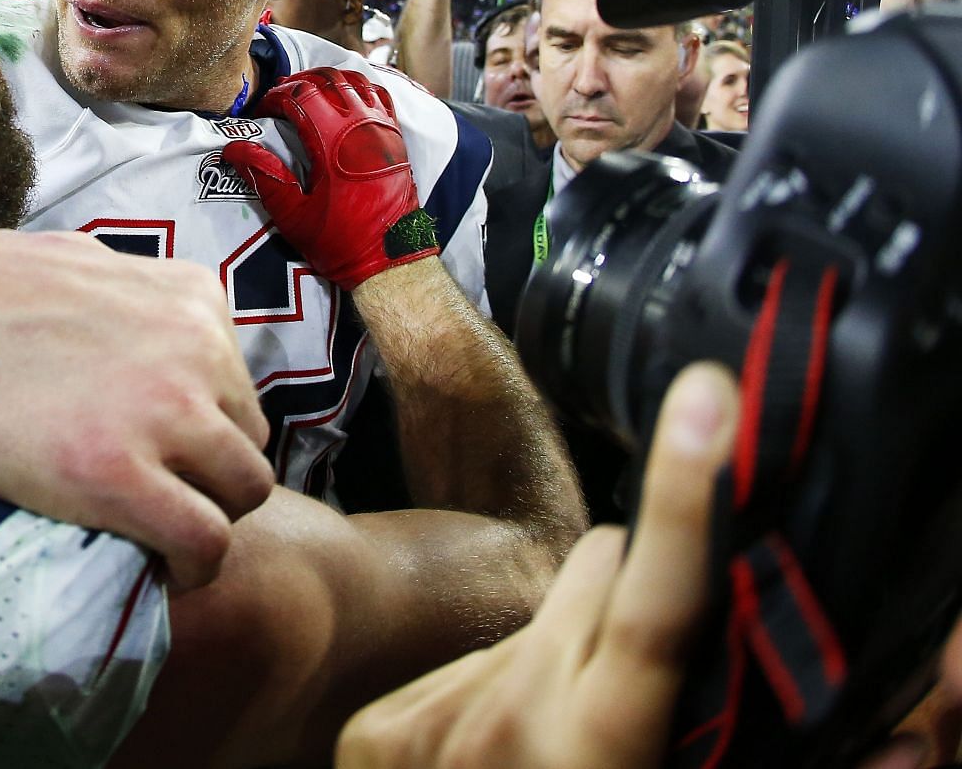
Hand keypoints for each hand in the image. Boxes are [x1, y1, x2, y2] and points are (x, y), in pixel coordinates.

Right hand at [0, 226, 274, 590]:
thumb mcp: (92, 266)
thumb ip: (143, 308)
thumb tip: (154, 346)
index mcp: (193, 299)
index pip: (238, 392)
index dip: (202, 436)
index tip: (158, 459)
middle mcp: (197, 349)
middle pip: (248, 445)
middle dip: (207, 479)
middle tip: (148, 499)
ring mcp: (164, 410)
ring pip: (242, 495)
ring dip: (204, 521)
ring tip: (149, 534)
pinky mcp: (118, 474)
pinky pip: (204, 541)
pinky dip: (191, 567)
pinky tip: (153, 566)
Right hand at [223, 68, 437, 288]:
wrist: (390, 262)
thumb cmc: (340, 241)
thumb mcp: (293, 216)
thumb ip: (264, 176)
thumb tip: (233, 148)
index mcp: (334, 141)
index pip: (298, 94)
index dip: (273, 97)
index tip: (261, 114)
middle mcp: (362, 126)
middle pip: (326, 78)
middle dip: (297, 82)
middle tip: (278, 100)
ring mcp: (383, 128)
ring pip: (354, 80)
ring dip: (327, 80)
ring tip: (307, 95)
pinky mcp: (396, 137)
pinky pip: (378, 94)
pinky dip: (357, 87)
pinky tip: (343, 99)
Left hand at [336, 362, 739, 768]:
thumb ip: (690, 717)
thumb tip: (750, 667)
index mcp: (602, 742)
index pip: (658, 600)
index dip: (687, 496)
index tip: (704, 397)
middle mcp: (516, 719)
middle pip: (590, 574)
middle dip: (617, 585)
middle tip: (626, 670)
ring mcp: (437, 721)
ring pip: (521, 629)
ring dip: (543, 661)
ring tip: (549, 746)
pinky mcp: (378, 732)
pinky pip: (451, 675)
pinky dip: (480, 698)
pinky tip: (484, 759)